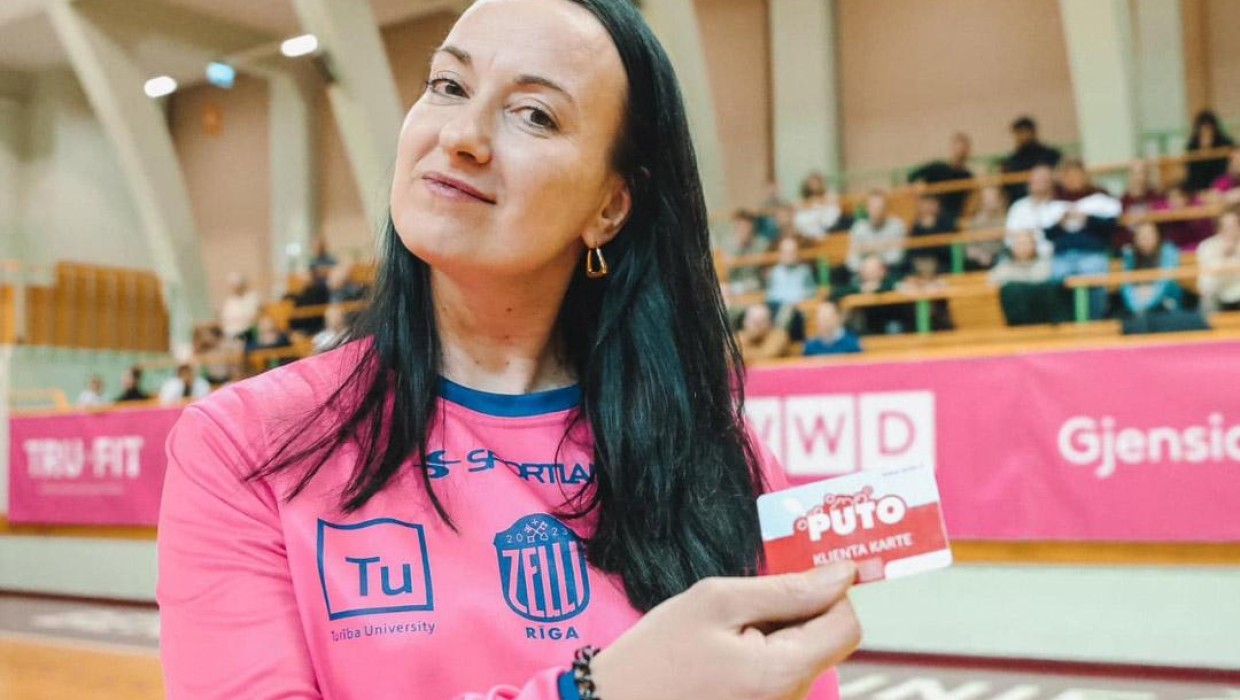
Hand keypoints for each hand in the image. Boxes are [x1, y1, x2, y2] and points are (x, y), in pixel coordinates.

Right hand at [590, 562, 860, 699]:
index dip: (830, 594)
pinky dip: (761, 656)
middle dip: (797, 614)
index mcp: (784, 673)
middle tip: (745, 603)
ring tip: (724, 634)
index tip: (796, 576)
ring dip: (776, 634)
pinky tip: (722, 655)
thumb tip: (843, 576)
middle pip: (826, 643)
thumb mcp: (716, 602)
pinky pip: (779, 676)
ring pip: (802, 658)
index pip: (848, 625)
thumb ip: (785, 590)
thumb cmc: (656, 655)